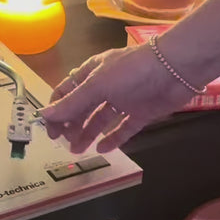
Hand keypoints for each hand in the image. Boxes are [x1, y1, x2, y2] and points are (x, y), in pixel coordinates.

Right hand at [39, 45, 194, 152]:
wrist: (176, 70)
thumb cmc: (131, 72)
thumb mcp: (97, 86)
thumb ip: (73, 103)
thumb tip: (44, 115)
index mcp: (92, 72)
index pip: (67, 91)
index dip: (56, 109)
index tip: (50, 129)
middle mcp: (106, 85)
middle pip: (83, 106)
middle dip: (72, 124)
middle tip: (64, 142)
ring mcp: (124, 99)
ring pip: (101, 118)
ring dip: (88, 132)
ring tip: (78, 150)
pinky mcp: (141, 112)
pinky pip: (123, 127)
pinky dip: (113, 137)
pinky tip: (102, 148)